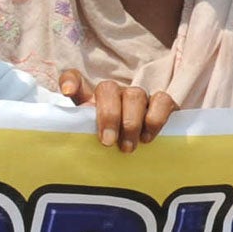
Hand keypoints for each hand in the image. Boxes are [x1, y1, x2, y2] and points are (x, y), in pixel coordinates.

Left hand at [58, 70, 173, 152]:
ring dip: (132, 123)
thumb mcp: (90, 140)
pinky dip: (155, 118)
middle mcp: (113, 93)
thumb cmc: (109, 144)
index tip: (68, 93)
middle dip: (109, 116)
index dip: (70, 81)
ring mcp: (137, 96)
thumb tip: (72, 135)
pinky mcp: (161, 103)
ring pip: (135, 95)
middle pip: (108, 89)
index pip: (75, 79)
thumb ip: (81, 133)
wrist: (137, 152)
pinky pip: (163, 101)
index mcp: (90, 99)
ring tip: (128, 147)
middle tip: (108, 142)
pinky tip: (147, 137)